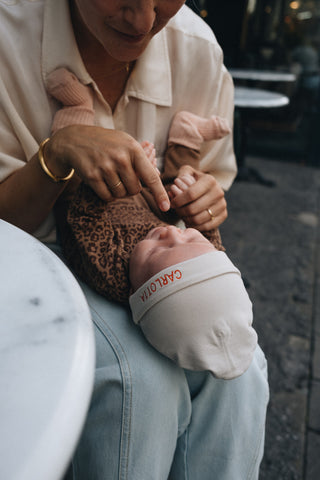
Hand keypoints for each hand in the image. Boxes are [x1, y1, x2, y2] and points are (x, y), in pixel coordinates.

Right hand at [45, 125, 169, 210]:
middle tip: (122, 177)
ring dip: (118, 191)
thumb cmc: (106, 143)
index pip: (151, 176)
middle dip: (130, 188)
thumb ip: (142, 159)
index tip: (166, 207)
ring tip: (110, 177)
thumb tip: (157, 175)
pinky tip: (102, 182)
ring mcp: (105, 167)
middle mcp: (120, 158)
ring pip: (121, 195)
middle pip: (135, 190)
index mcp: (133, 149)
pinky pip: (107, 197)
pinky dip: (107, 194)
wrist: (75, 140)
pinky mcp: (92, 176)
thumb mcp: (126, 143)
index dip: (159, 193)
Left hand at [169, 165, 226, 230]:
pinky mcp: (224, 215)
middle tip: (176, 210)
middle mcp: (218, 192)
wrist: (209, 189)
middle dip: (180, 211)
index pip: (190, 194)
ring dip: (186, 219)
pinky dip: (195, 226)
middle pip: (193, 209)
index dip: (178, 201)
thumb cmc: (194, 181)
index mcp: (210, 180)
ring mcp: (222, 205)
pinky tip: (189, 221)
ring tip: (182, 215)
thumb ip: (181, 174)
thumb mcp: (188, 172)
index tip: (172, 203)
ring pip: (198, 219)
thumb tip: (177, 182)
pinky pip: (206, 226)